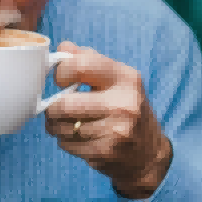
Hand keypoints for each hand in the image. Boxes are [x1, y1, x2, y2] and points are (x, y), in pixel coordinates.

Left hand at [46, 42, 171, 198]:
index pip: (80, 65)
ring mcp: (116, 131)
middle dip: (52, 107)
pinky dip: (66, 141)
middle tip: (55, 108)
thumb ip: (89, 60)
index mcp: (126, 78)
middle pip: (64, 104)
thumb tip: (63, 48)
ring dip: (56, 126)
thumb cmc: (127, 108)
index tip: (61, 80)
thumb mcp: (117, 79)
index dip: (61, 72)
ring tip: (67, 123)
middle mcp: (124, 104)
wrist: (149, 153)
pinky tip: (79, 138)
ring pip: (62, 127)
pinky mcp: (105, 152)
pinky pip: (67, 144)